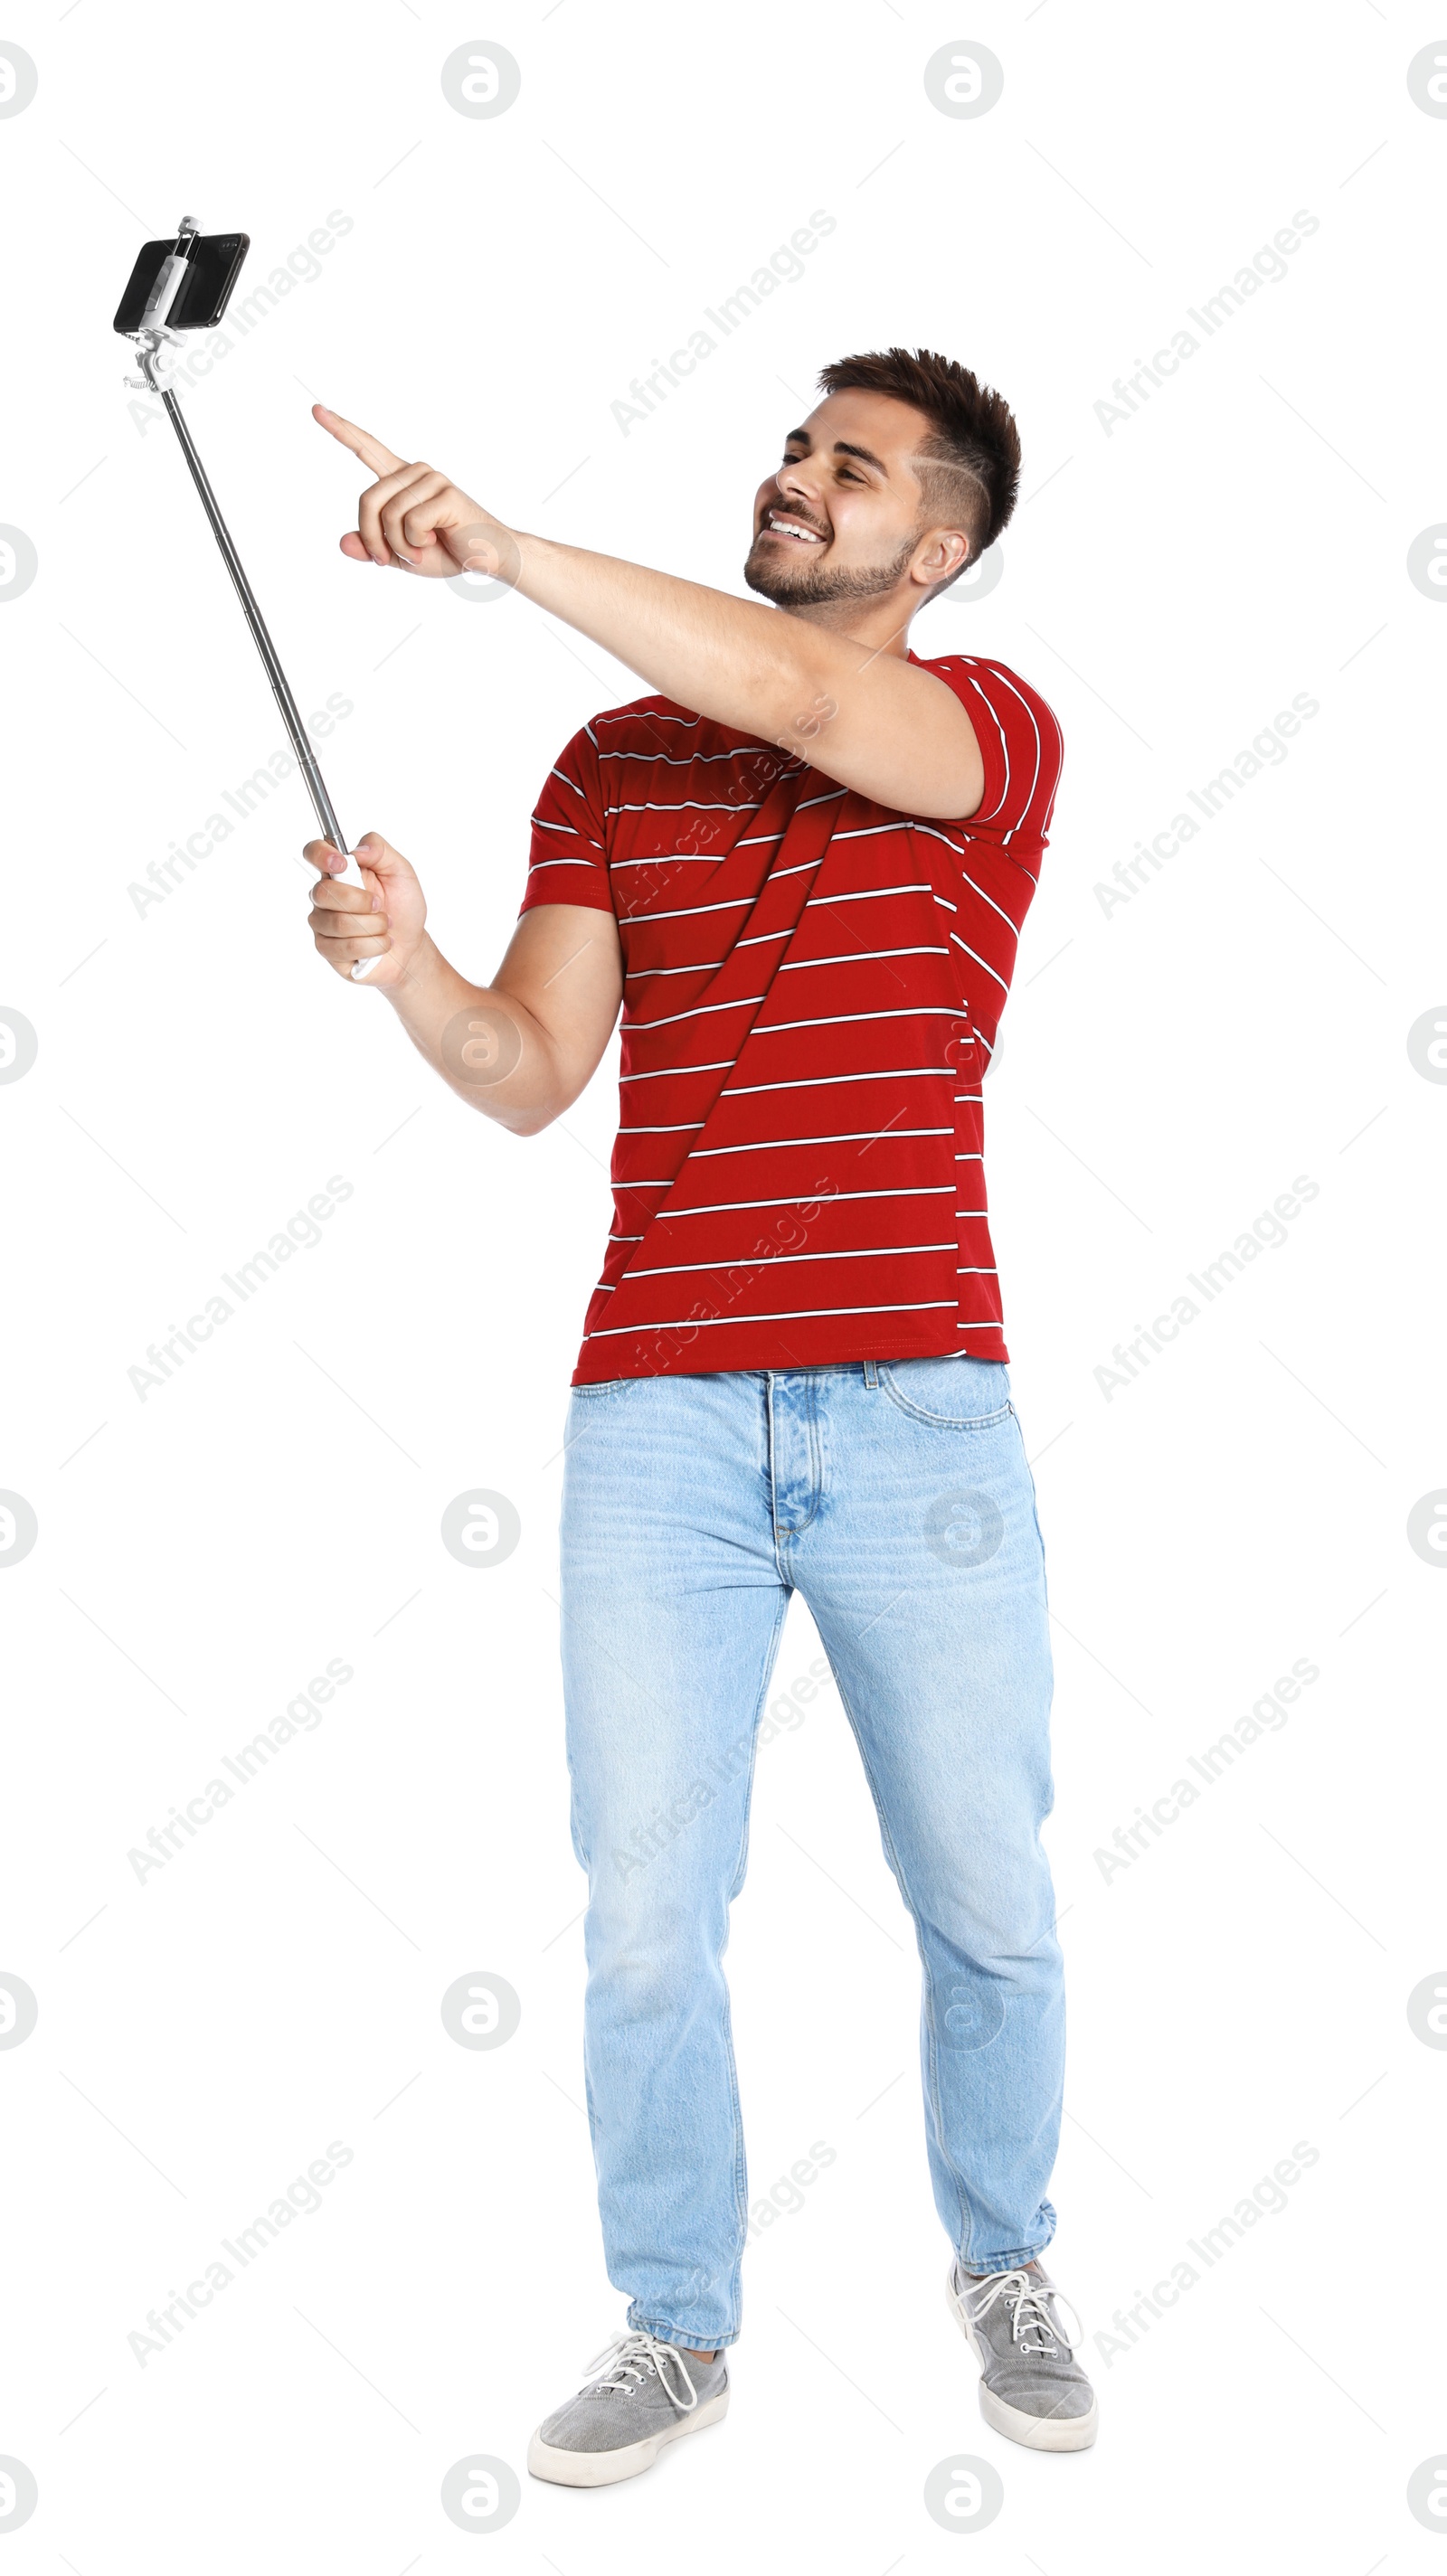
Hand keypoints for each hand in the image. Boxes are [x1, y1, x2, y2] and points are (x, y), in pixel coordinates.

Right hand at [305, 832, 427, 988]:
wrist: (411, 944)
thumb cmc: (403, 906)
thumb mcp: (402, 872)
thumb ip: (381, 851)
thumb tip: (357, 849)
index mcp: (339, 872)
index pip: (313, 853)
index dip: (321, 855)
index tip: (342, 864)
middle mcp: (324, 897)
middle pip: (323, 893)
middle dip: (361, 901)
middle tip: (380, 905)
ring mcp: (323, 924)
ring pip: (338, 923)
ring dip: (373, 926)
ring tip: (385, 926)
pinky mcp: (328, 950)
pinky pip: (345, 948)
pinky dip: (373, 945)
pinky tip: (380, 943)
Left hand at [313, 405, 517, 583]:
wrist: (489, 558)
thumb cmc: (447, 551)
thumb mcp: (400, 555)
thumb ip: (372, 548)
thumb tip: (343, 543)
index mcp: (401, 481)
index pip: (367, 449)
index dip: (341, 430)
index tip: (316, 409)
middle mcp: (414, 473)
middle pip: (367, 499)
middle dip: (372, 537)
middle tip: (385, 560)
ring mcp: (432, 480)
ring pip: (388, 513)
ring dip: (398, 544)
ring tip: (419, 551)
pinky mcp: (446, 494)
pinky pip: (412, 521)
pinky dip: (416, 543)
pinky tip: (435, 542)